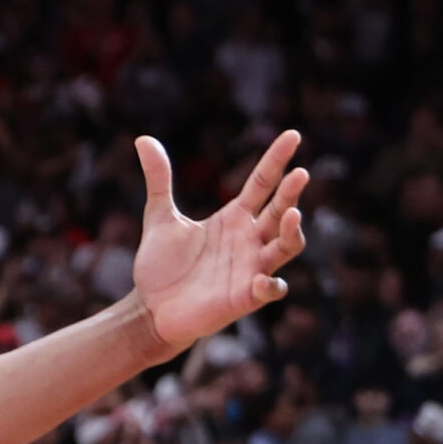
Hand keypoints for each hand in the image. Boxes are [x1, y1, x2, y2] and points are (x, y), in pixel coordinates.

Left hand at [129, 130, 305, 356]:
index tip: (292, 135)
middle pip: (279, 210)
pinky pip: (270, 290)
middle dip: (291, 193)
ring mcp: (251, 267)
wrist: (150, 308)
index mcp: (234, 218)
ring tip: (291, 214)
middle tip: (299, 173)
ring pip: (285, 246)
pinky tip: (263, 280)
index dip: (277, 159)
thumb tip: (143, 139)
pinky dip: (271, 285)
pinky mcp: (245, 297)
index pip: (262, 183)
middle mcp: (249, 239)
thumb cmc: (161, 266)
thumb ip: (159, 180)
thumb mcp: (159, 217)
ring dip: (291, 232)